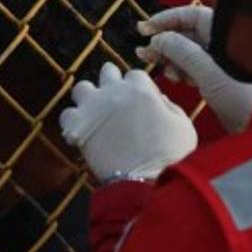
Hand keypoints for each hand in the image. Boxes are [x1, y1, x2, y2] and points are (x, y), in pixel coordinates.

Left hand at [59, 63, 195, 180]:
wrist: (144, 180)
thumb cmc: (169, 155)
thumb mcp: (184, 126)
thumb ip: (171, 108)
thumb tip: (159, 100)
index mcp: (140, 89)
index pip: (136, 75)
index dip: (138, 88)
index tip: (140, 102)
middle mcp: (114, 92)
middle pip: (107, 72)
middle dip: (111, 82)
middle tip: (115, 100)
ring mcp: (94, 107)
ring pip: (82, 88)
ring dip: (88, 98)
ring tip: (94, 112)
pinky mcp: (78, 126)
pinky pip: (67, 115)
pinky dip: (73, 122)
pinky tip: (82, 131)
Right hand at [137, 5, 251, 132]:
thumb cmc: (246, 96)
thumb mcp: (207, 71)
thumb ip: (180, 51)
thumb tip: (159, 38)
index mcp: (226, 33)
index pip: (192, 15)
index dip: (167, 19)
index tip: (147, 28)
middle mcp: (224, 44)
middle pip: (188, 34)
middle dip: (164, 42)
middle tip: (144, 51)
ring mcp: (222, 63)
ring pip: (189, 53)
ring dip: (170, 58)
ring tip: (155, 65)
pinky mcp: (220, 80)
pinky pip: (195, 69)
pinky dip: (182, 71)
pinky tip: (174, 78)